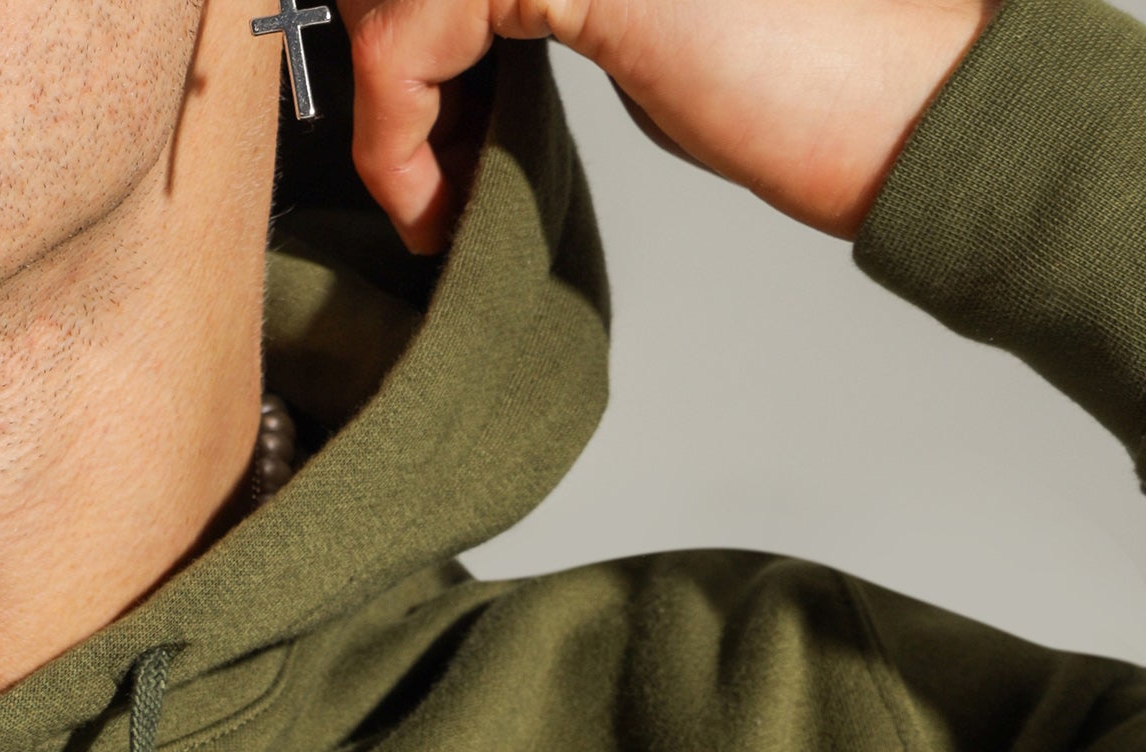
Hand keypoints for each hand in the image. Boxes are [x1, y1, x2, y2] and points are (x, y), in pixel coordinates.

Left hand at [345, 0, 1001, 249]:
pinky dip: (397, 143)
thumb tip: (452, 43)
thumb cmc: (794, 82)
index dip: (403, 32)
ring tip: (428, 201)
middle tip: (414, 171)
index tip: (421, 140)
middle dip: (380, 62)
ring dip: (384, 112)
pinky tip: (433, 208)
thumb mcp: (637, 24)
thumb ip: (546, 3)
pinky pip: (407, 40)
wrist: (894, 100)